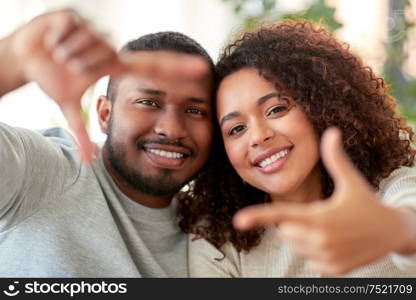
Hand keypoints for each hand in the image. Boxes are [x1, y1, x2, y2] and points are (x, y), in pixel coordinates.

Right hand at [11, 10, 209, 161]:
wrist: (25, 56)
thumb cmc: (53, 78)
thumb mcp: (67, 107)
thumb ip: (82, 134)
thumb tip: (88, 164)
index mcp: (115, 67)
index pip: (152, 67)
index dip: (177, 68)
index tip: (203, 69)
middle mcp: (111, 47)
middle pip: (107, 55)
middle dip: (82, 65)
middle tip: (67, 68)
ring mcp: (95, 29)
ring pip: (87, 44)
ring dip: (67, 54)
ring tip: (59, 55)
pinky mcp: (75, 15)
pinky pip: (70, 30)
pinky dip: (55, 40)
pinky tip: (52, 40)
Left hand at [233, 127, 411, 274]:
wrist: (393, 232)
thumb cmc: (367, 203)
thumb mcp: (352, 180)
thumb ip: (335, 158)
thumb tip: (331, 131)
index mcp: (320, 216)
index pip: (282, 215)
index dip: (259, 217)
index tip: (238, 221)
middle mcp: (321, 239)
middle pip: (286, 231)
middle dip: (295, 223)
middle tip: (321, 216)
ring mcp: (327, 257)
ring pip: (296, 246)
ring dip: (305, 238)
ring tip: (330, 229)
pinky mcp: (333, 271)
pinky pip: (309, 261)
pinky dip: (316, 252)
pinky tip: (335, 244)